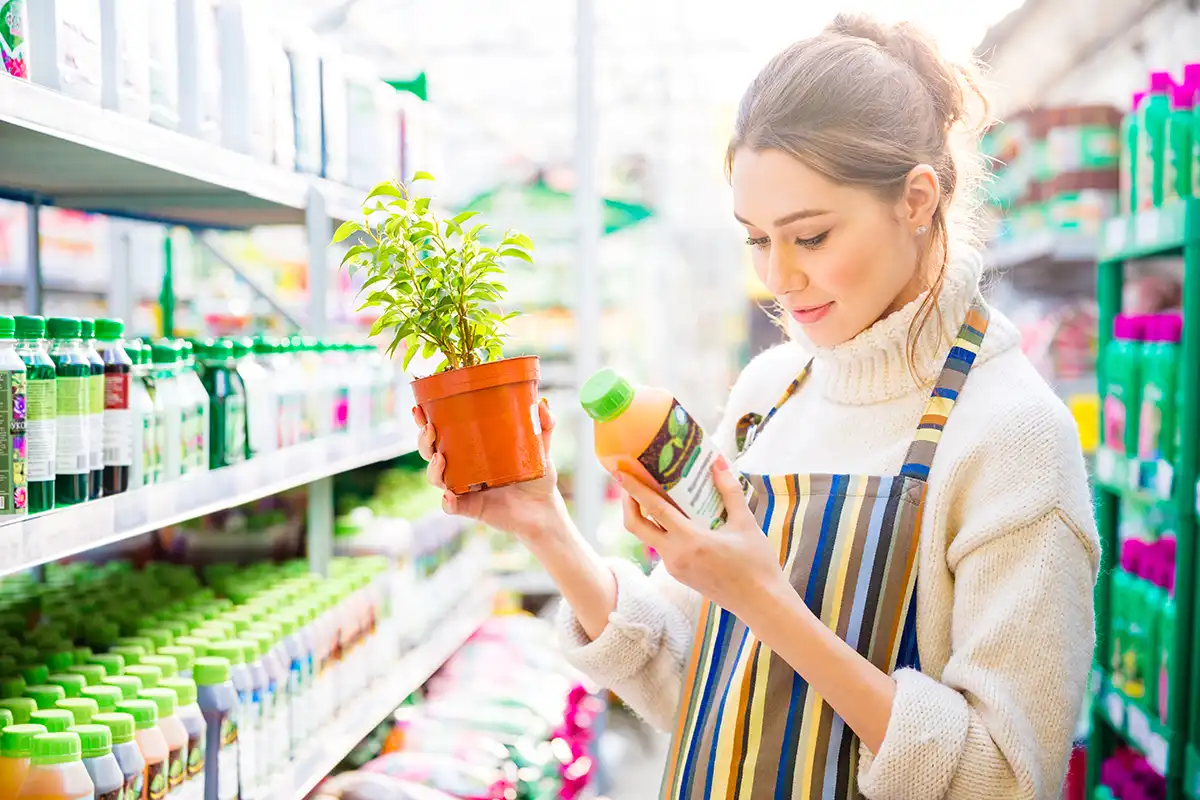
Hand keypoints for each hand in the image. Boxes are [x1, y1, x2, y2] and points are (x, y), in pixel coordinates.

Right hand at [415, 398, 565, 540]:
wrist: (545, 508)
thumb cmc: (537, 476)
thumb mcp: (541, 446)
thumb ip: (543, 425)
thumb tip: (542, 404)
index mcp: (471, 448)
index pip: (442, 432)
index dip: (425, 421)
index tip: (419, 408)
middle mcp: (462, 467)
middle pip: (430, 453)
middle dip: (423, 441)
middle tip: (430, 429)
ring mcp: (465, 488)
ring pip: (436, 479)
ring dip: (432, 468)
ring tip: (441, 458)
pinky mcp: (472, 508)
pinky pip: (452, 507)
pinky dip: (448, 503)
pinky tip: (450, 497)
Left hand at [618, 460, 791, 619]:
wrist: (760, 603)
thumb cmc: (756, 564)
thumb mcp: (746, 524)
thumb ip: (730, 492)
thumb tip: (718, 464)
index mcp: (689, 541)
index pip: (653, 509)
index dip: (634, 489)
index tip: (620, 471)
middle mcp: (675, 555)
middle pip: (636, 526)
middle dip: (628, 502)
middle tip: (630, 481)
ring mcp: (674, 567)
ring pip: (648, 536)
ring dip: (646, 515)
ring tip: (655, 493)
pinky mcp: (678, 574)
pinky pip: (662, 546)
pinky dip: (661, 529)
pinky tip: (675, 517)